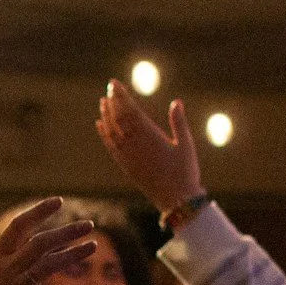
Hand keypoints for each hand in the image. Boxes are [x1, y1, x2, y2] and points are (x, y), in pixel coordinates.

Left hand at [94, 79, 203, 215]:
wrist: (176, 200)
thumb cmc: (185, 172)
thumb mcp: (186, 145)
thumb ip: (179, 122)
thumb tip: (176, 101)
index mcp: (151, 137)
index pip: (131, 111)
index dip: (122, 96)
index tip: (115, 84)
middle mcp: (136, 145)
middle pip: (120, 118)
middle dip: (114, 101)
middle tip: (110, 87)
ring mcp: (129, 156)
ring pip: (112, 131)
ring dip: (106, 115)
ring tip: (103, 101)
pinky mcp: (126, 167)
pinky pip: (111, 147)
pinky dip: (104, 134)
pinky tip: (100, 124)